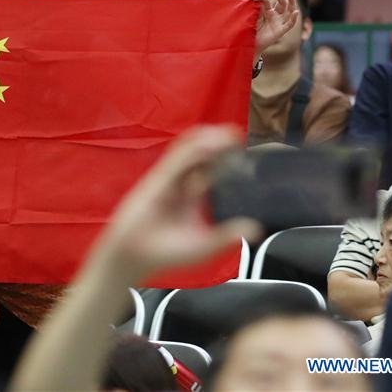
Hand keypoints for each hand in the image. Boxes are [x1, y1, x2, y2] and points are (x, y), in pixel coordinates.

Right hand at [99, 126, 260, 278]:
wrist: (135, 257)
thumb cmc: (165, 253)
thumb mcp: (203, 246)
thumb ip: (226, 236)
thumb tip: (256, 229)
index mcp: (191, 196)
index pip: (210, 169)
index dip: (225, 157)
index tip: (243, 148)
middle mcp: (180, 184)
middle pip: (200, 155)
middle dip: (218, 143)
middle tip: (237, 135)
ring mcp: (168, 180)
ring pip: (188, 153)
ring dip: (207, 141)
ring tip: (228, 134)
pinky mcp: (156, 182)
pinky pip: (175, 162)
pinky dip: (191, 152)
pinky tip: (208, 146)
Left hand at [251, 0, 298, 55]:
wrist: (249, 45)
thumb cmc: (250, 31)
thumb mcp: (251, 18)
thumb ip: (254, 9)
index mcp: (267, 11)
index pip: (268, 1)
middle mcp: (275, 16)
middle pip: (282, 3)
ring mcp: (278, 23)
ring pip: (289, 11)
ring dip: (291, 2)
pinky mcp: (280, 31)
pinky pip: (289, 24)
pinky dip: (293, 18)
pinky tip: (296, 12)